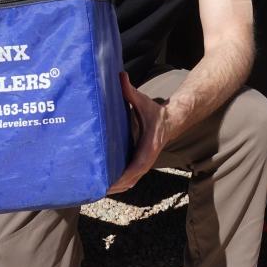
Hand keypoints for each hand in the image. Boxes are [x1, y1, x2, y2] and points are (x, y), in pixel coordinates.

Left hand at [107, 72, 170, 194]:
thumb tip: (120, 75)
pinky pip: (130, 179)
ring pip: (130, 182)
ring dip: (116, 188)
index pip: (137, 166)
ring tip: (96, 191)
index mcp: (148, 147)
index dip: (124, 176)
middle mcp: (146, 159)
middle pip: (131, 180)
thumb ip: (129, 90)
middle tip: (95, 190)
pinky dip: (119, 185)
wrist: (171, 121)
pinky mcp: (140, 164)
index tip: (111, 182)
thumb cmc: (154, 112)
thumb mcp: (142, 101)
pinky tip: (105, 186)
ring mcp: (144, 163)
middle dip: (114, 186)